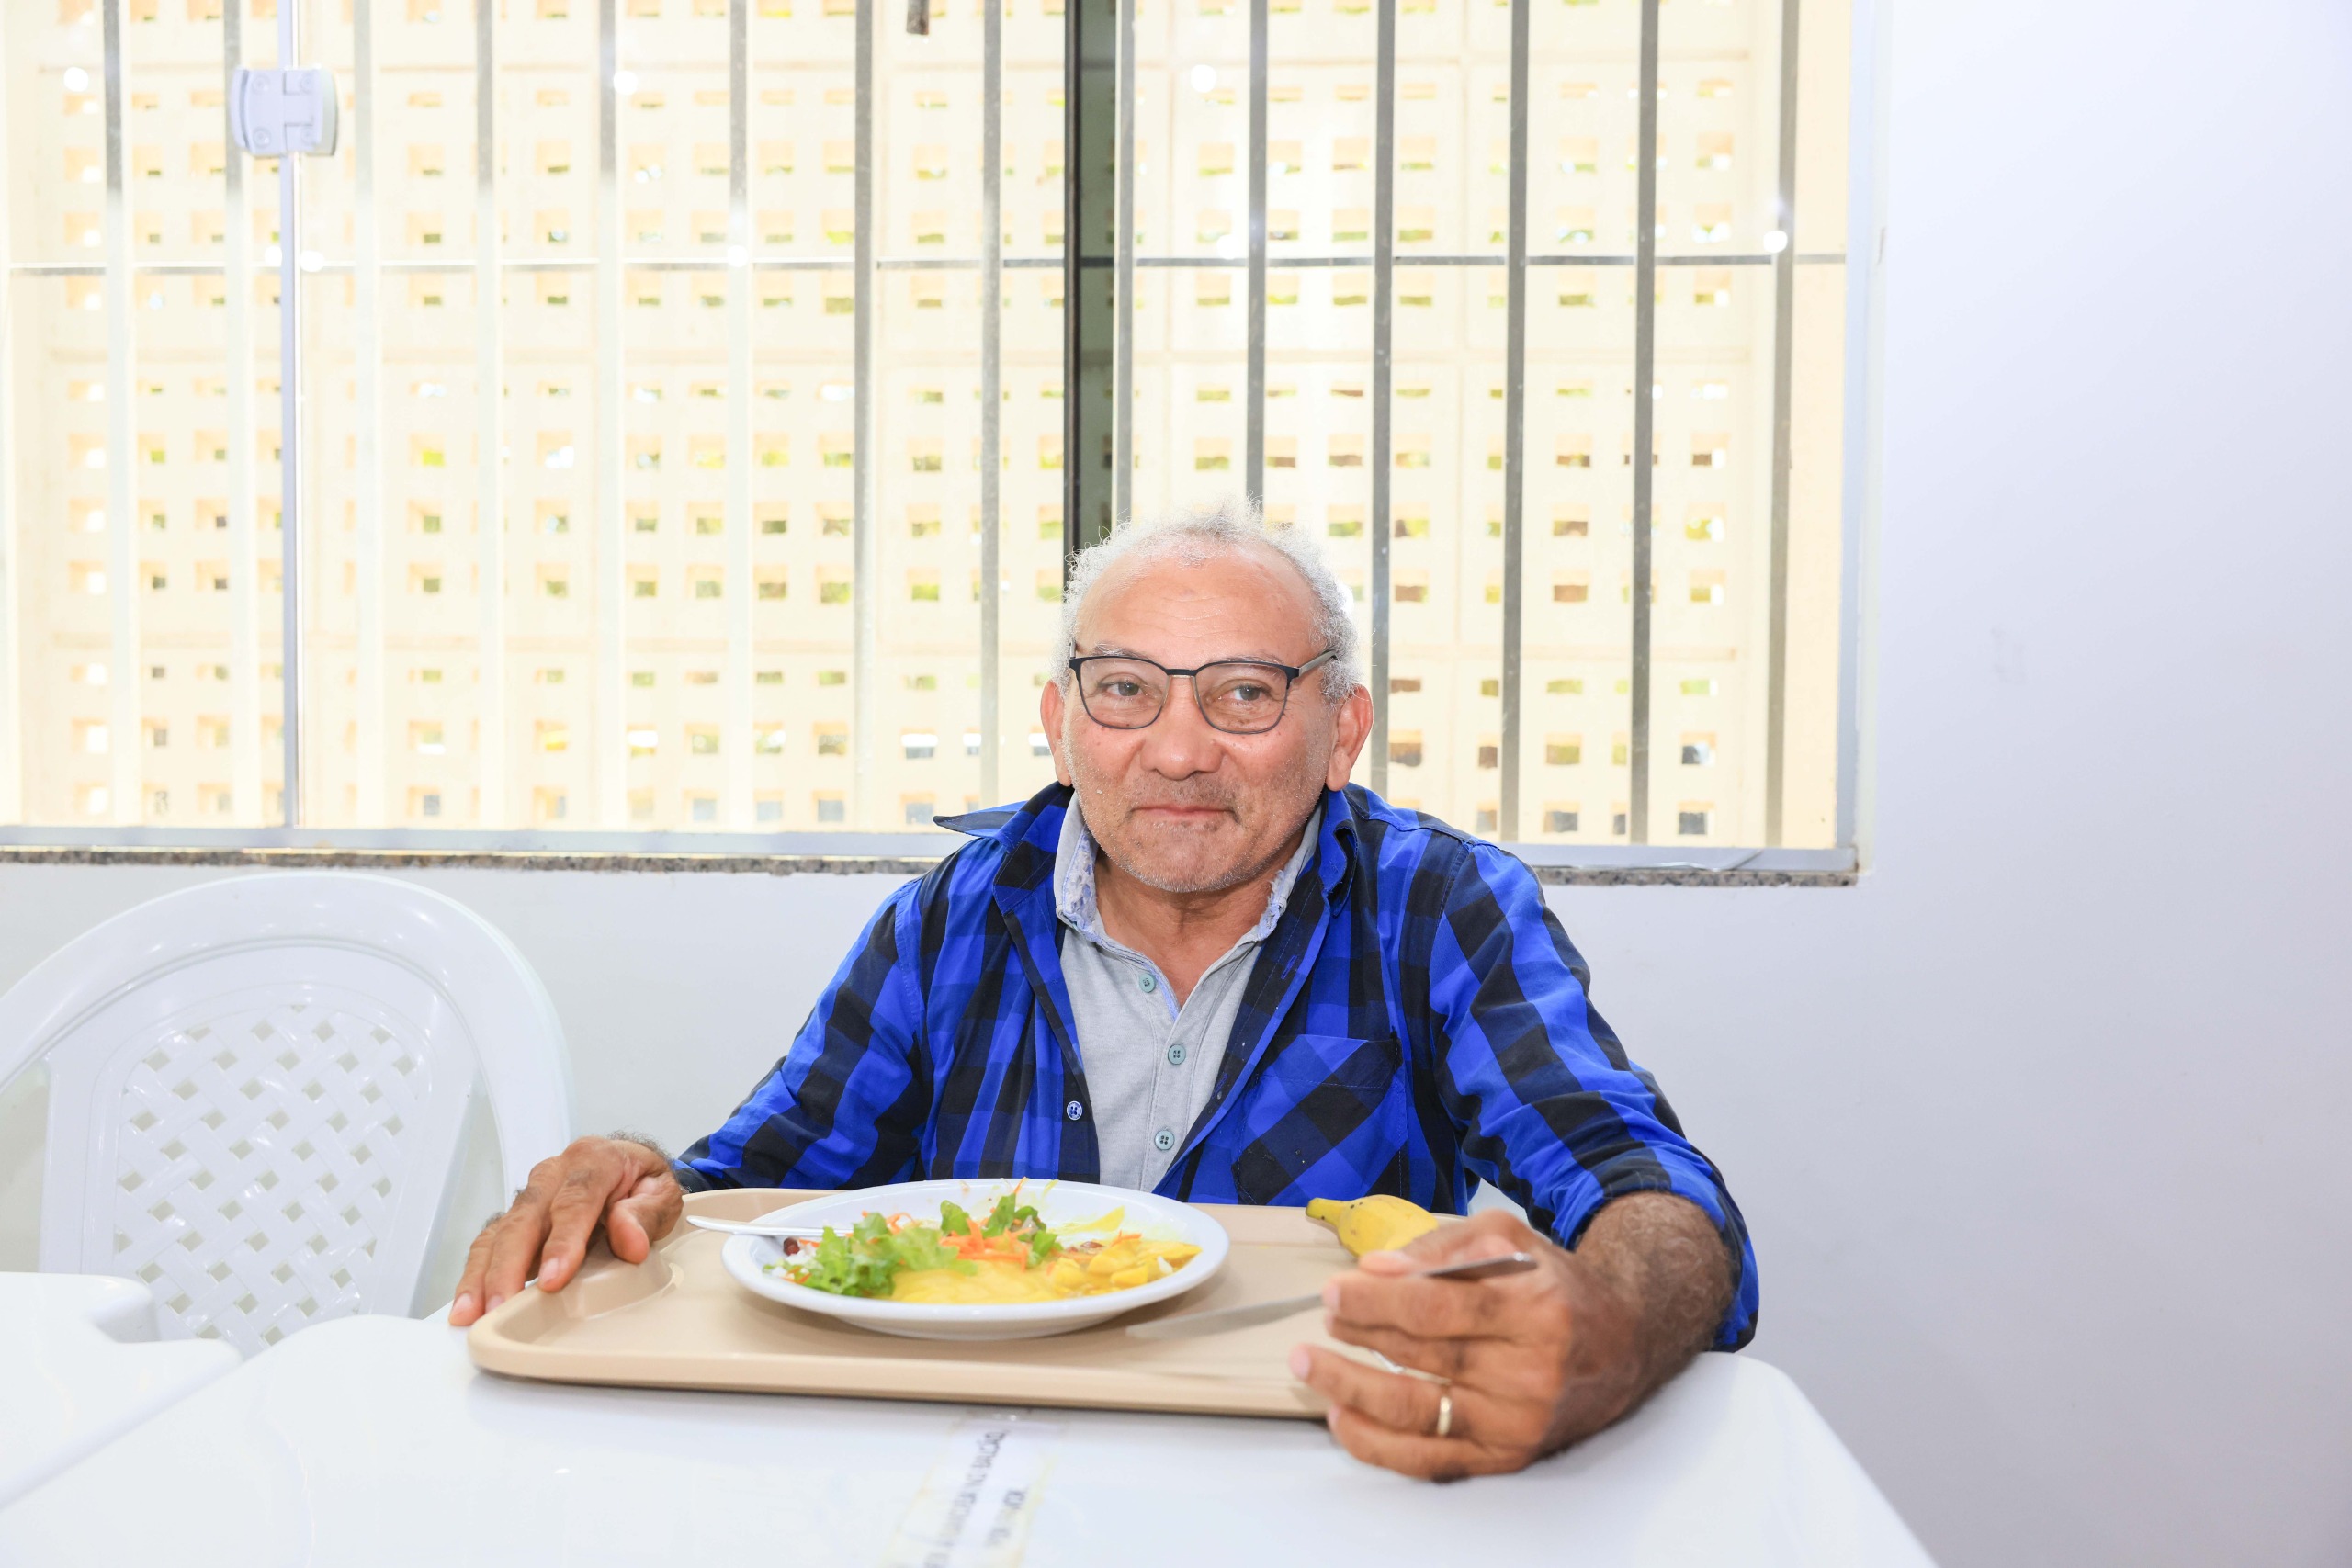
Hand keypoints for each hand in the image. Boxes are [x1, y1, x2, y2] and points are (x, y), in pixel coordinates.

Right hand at [446, 1136, 683, 1325]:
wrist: (628, 1166)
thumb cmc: (642, 1182)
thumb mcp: (662, 1192)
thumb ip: (647, 1214)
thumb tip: (630, 1239)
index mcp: (594, 1159)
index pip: (575, 1200)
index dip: (562, 1240)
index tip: (554, 1277)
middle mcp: (554, 1173)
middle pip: (526, 1217)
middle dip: (511, 1264)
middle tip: (503, 1304)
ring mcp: (531, 1195)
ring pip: (500, 1232)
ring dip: (484, 1274)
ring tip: (474, 1312)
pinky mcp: (516, 1218)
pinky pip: (489, 1244)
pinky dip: (476, 1274)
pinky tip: (468, 1304)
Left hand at [1290, 1204, 1685, 1480]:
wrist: (1618, 1345)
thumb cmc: (1551, 1287)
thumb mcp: (1506, 1240)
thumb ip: (1439, 1251)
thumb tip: (1375, 1270)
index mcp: (1532, 1309)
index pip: (1436, 1309)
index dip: (1376, 1302)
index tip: (1335, 1292)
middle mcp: (1529, 1371)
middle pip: (1423, 1357)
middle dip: (1361, 1338)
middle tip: (1323, 1321)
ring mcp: (1516, 1421)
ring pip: (1418, 1413)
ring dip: (1353, 1391)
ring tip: (1312, 1366)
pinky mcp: (1506, 1455)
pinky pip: (1430, 1459)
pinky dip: (1378, 1444)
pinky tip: (1343, 1418)